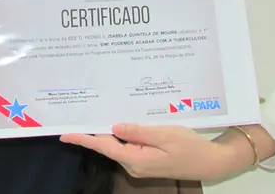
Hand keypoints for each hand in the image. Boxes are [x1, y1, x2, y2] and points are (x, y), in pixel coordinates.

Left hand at [60, 124, 236, 181]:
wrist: (209, 162)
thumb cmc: (189, 147)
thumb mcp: (165, 134)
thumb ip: (138, 130)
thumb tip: (114, 126)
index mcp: (135, 159)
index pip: (104, 146)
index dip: (84, 139)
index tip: (65, 134)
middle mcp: (133, 164)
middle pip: (108, 145)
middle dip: (94, 130)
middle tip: (80, 112)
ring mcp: (139, 163)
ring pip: (118, 144)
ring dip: (109, 130)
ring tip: (97, 111)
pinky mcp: (146, 159)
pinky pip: (129, 145)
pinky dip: (122, 133)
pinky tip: (121, 120)